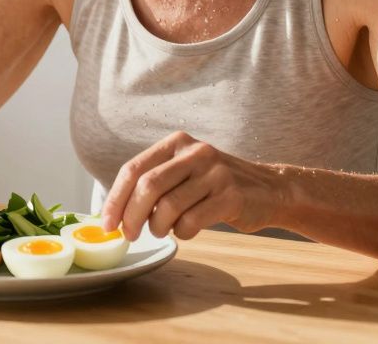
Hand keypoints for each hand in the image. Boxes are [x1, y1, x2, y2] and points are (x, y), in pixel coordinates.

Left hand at [101, 131, 283, 240]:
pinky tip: (187, 230)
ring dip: (158, 227)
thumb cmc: (216, 186)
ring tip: (163, 231)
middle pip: (147, 187)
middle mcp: (195, 152)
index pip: (133, 169)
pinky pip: (192, 221)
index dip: (115, 198)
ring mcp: (215, 173)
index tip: (107, 223)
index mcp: (177, 143)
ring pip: (168, 207)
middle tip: (129, 235)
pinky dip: (182, 232)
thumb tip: (117, 212)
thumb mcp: (185, 171)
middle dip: (131, 216)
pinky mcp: (231, 195)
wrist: (270, 190)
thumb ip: (155, 183)